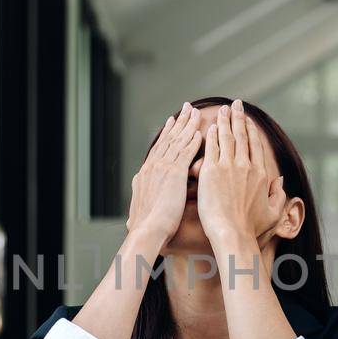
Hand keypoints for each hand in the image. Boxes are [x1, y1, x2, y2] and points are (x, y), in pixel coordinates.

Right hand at [125, 102, 202, 248]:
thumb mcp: (140, 208)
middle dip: (179, 122)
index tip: (173, 121)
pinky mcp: (174, 173)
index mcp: (145, 173)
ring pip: (178, 141)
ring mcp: (163, 168)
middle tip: (187, 107)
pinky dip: (193, 141)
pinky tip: (201, 132)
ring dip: (189, 125)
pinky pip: (186, 152)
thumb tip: (137, 202)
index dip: (167, 132)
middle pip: (169, 138)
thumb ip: (142, 200)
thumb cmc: (145, 227)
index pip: (159, 147)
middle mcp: (153, 166)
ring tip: (197, 113)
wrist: (146, 231)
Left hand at [196, 101, 284, 248]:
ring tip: (223, 109)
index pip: (255, 146)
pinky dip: (213, 135)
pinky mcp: (211, 171)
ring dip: (225, 121)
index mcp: (261, 174)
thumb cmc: (251, 228)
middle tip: (236, 104)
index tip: (248, 121)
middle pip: (242, 136)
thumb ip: (279, 195)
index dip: (251, 131)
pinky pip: (212, 147)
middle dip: (239, 118)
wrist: (232, 233)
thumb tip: (281, 180)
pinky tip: (211, 126)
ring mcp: (228, 167)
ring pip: (227, 137)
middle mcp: (246, 166)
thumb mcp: (273, 212)